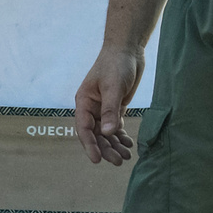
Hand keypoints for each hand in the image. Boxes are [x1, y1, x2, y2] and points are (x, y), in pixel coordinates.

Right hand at [73, 45, 142, 164]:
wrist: (127, 51)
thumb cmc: (115, 65)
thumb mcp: (113, 87)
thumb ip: (110, 110)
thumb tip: (107, 133)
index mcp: (84, 102)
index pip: (84, 128)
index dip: (90, 145)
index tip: (97, 160)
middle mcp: (91, 108)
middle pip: (96, 134)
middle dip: (106, 148)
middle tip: (119, 161)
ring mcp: (103, 108)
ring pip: (106, 132)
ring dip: (114, 145)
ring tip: (126, 156)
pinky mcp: (115, 107)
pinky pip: (116, 126)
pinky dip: (121, 136)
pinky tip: (128, 144)